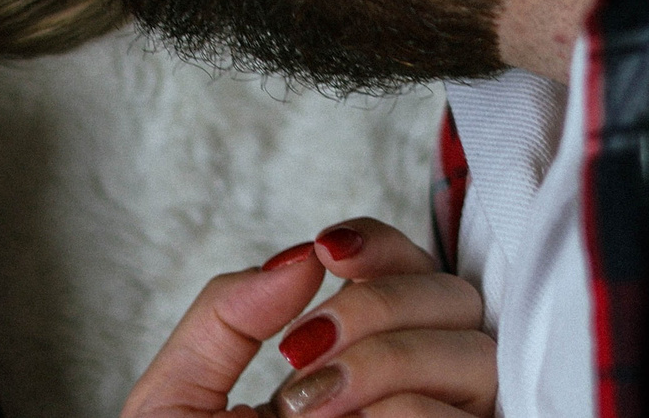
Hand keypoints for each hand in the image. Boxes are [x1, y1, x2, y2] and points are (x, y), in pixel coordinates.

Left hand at [124, 220, 494, 417]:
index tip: (328, 253)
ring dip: (384, 361)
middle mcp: (413, 400)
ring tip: (307, 408)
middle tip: (301, 353)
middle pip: (455, 299)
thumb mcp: (178, 401)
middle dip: (377, 304)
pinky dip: (397, 412)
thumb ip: (225, 317)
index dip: (382, 247)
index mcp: (352, 366)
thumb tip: (300, 257)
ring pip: (470, 357)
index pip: (412, 269)